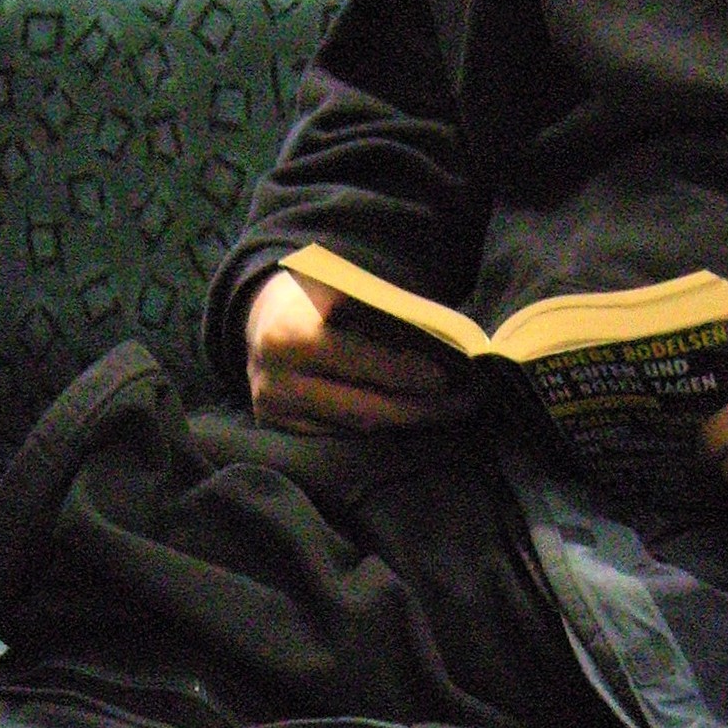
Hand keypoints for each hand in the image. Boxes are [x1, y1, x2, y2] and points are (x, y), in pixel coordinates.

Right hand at [244, 266, 462, 431]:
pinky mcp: (280, 432)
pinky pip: (342, 437)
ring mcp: (276, 413)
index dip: (405, 372)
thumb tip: (443, 340)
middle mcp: (277, 382)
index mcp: (290, 336)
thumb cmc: (316, 297)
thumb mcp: (339, 290)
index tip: (447, 377)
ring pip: (357, 428)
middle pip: (364, 408)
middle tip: (465, 403)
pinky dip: (380, 430)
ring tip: (449, 409)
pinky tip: (412, 418)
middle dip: (421, 409)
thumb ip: (379, 314)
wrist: (262, 318)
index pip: (358, 361)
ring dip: (407, 421)